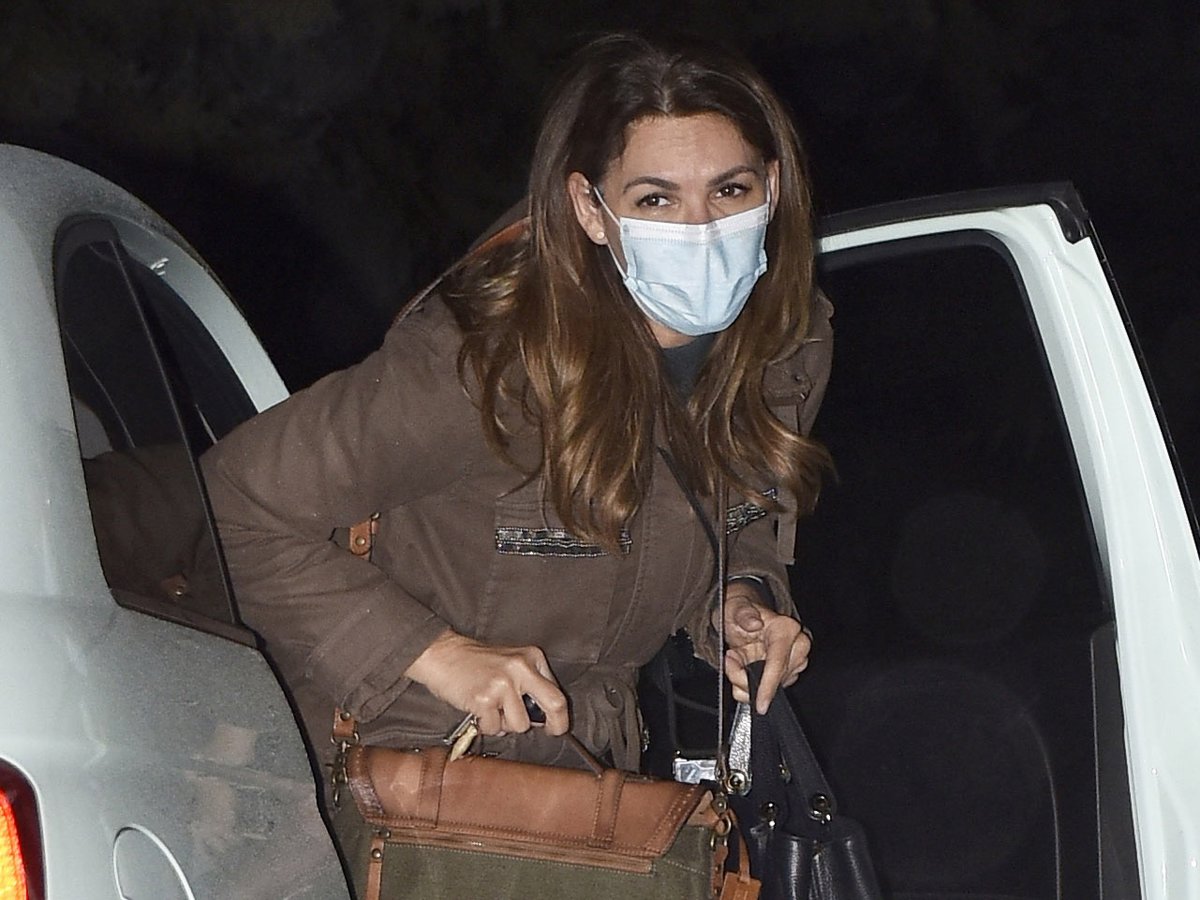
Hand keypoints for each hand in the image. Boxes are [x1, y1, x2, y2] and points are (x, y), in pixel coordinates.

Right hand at [404, 629, 569, 735]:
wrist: (442, 653)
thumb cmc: (475, 663)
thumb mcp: (510, 663)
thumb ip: (529, 684)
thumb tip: (543, 719)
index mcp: (532, 657)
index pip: (557, 692)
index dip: (559, 715)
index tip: (555, 726)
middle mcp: (521, 668)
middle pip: (555, 704)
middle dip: (555, 725)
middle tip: (548, 732)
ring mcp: (503, 683)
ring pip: (521, 725)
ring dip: (506, 726)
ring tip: (492, 711)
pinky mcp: (484, 698)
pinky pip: (495, 728)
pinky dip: (486, 726)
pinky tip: (478, 711)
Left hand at [716, 585, 811, 713]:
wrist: (742, 617)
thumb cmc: (741, 612)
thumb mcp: (735, 607)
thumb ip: (743, 614)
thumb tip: (754, 623)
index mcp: (786, 629)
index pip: (779, 662)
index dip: (769, 685)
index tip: (760, 703)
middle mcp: (796, 646)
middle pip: (776, 680)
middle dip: (747, 679)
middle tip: (731, 659)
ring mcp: (794, 662)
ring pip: (772, 689)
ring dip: (746, 682)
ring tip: (736, 658)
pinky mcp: (787, 674)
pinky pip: (768, 691)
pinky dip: (748, 686)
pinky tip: (742, 668)